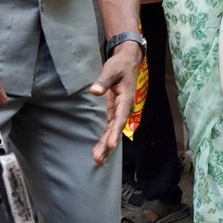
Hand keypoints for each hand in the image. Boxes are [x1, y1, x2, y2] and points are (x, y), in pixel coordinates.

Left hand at [89, 44, 139, 164]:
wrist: (127, 62)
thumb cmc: (120, 66)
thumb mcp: (111, 70)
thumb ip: (103, 81)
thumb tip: (94, 91)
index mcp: (126, 99)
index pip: (120, 117)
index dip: (115, 132)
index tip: (110, 145)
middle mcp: (124, 108)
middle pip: (116, 129)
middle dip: (107, 144)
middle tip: (98, 158)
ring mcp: (120, 111)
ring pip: (113, 131)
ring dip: (105, 145)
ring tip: (98, 160)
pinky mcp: (114, 111)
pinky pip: (110, 127)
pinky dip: (105, 139)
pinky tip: (100, 150)